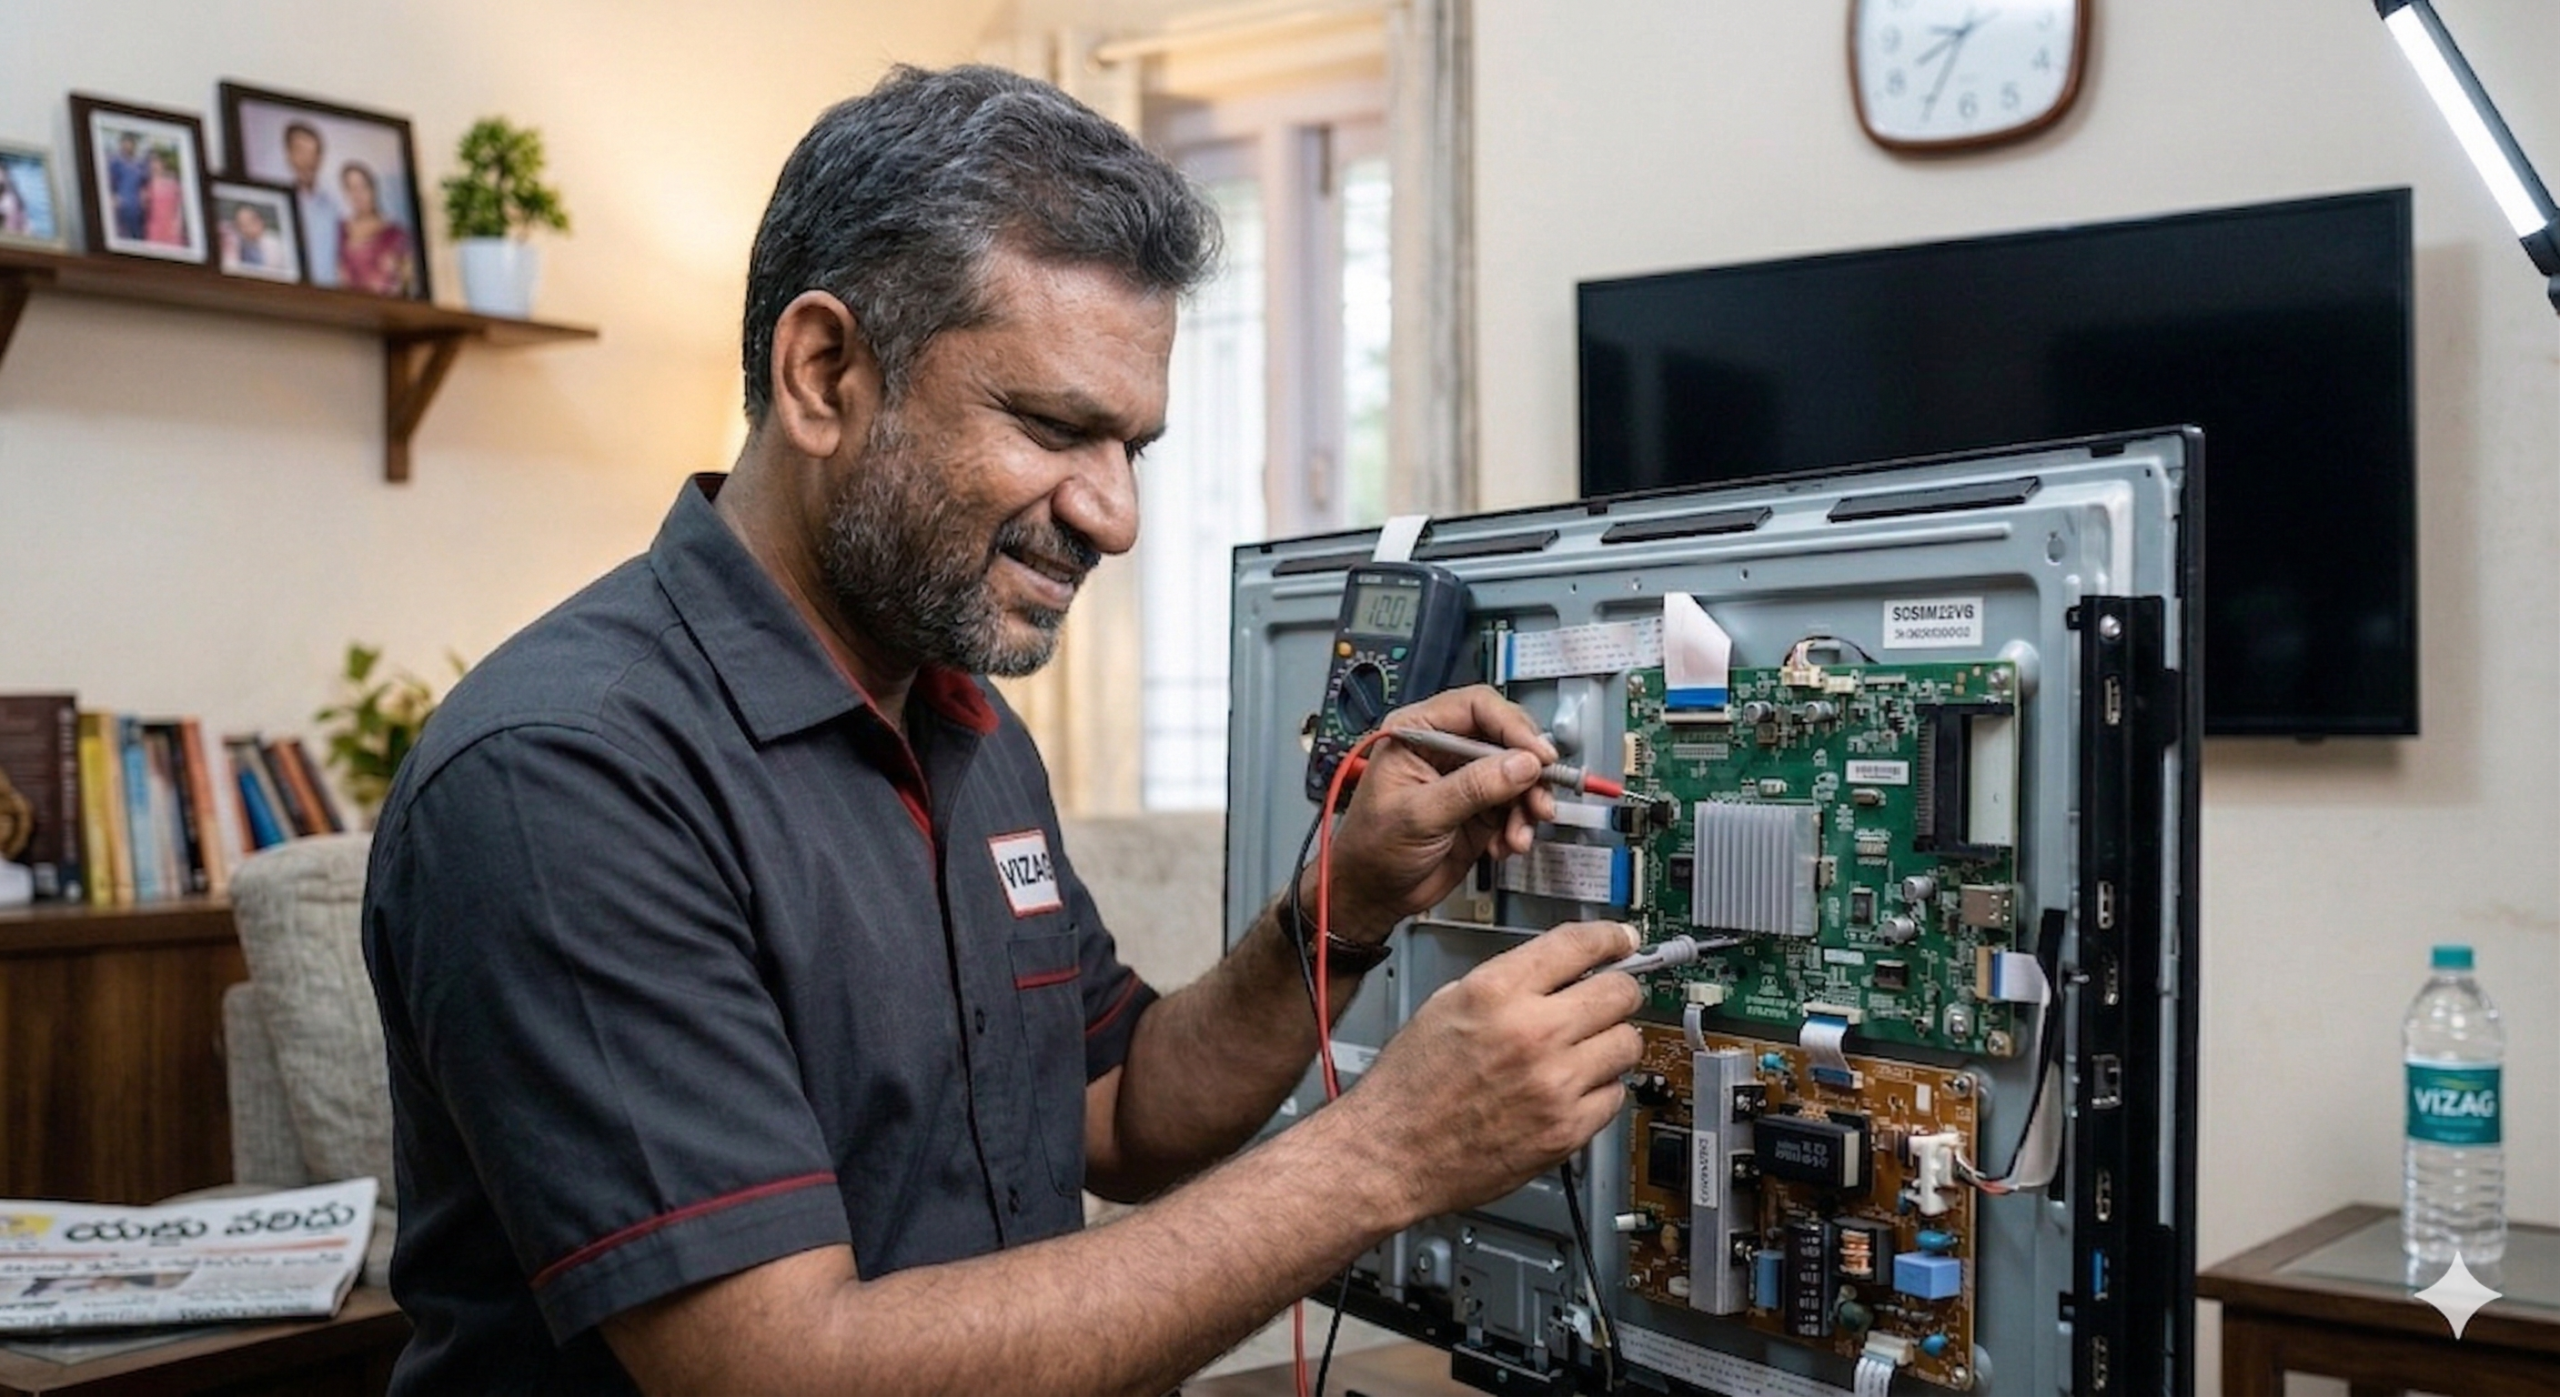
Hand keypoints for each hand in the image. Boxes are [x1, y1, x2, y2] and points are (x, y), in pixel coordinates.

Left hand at [1310, 685, 1560, 941]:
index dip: (1512, 726)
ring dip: (1528, 805)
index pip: (1476, 706)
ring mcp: (1467, 777)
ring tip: (1518, 835)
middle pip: (1506, 737)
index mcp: (1418, 731)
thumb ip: (1472, 788)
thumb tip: (1522, 763)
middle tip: (1539, 798)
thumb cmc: (1373, 848)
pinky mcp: (1483, 807)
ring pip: (1519, 773)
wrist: (1374, 894)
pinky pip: (1518, 805)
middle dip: (1528, 769)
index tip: (1537, 755)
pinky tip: (1506, 846)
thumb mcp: (1420, 815)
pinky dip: (1520, 826)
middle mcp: (1446, 748)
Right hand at [1326, 921, 1645, 1220]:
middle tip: (1609, 1000)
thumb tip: (1562, 970)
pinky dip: (1600, 1091)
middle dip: (1618, 991)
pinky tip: (1570, 1090)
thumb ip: (1508, 982)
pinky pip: (1615, 1096)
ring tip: (1584, 1051)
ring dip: (1611, 1042)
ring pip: (1627, 1044)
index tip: (1623, 940)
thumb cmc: (1409, 1085)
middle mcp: (1530, 1033)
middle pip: (1620, 992)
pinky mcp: (1566, 1130)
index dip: (1611, 937)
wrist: (1391, 1153)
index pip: (1579, 944)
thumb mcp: (1446, 1004)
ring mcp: (1554, 1084)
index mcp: (1495, 992)